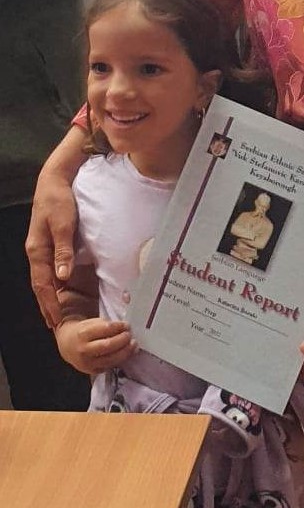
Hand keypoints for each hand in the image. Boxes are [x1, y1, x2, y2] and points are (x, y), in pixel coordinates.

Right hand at [26, 173, 77, 328]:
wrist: (54, 181)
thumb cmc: (58, 200)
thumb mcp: (63, 224)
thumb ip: (64, 250)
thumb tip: (62, 276)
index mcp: (37, 250)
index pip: (42, 284)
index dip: (48, 303)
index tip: (54, 320)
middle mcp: (36, 252)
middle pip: (39, 285)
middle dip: (45, 305)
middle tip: (52, 326)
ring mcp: (40, 249)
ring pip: (42, 279)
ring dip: (48, 297)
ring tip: (53, 315)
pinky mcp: (48, 244)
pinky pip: (48, 270)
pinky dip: (52, 284)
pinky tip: (58, 292)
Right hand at [56, 318, 135, 375]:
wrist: (66, 346)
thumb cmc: (81, 332)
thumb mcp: (88, 323)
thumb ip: (104, 325)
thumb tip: (123, 328)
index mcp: (82, 334)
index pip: (105, 329)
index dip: (118, 327)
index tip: (126, 325)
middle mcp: (84, 350)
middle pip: (108, 346)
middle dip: (123, 340)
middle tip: (130, 335)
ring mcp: (88, 363)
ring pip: (111, 359)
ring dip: (126, 352)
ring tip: (133, 345)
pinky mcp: (93, 371)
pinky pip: (110, 366)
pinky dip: (120, 359)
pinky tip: (127, 354)